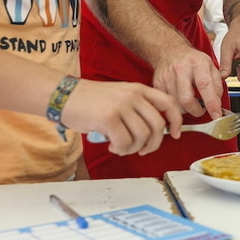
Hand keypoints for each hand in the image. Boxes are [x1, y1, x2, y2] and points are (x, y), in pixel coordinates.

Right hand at [63, 80, 182, 155]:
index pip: (168, 103)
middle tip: (142, 150)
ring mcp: (121, 105)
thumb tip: (153, 133)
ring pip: (142, 137)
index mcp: (138, 89)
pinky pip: (125, 142)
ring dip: (133, 149)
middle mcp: (133, 95)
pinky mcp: (108, 118)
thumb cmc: (90, 100)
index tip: (175, 134)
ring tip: (121, 147)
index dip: (176, 121)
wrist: (64, 95)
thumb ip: (137, 109)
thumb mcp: (119, 96)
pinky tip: (112, 145)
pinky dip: (120, 149)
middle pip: (158, 126)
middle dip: (153, 144)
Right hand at [152, 46, 223, 118]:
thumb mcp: (210, 66)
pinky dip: (176, 106)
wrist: (170, 51)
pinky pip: (168, 103)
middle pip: (186, 99)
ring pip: (176, 105)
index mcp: (197, 63)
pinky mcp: (157, 84)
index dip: (211, 103)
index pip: (204, 85)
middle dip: (196, 111)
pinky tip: (181, 99)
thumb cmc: (191, 60)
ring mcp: (167, 77)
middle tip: (201, 110)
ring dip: (186, 110)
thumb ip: (217, 85)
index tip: (216, 114)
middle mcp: (180, 69)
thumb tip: (217, 104)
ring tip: (191, 102)